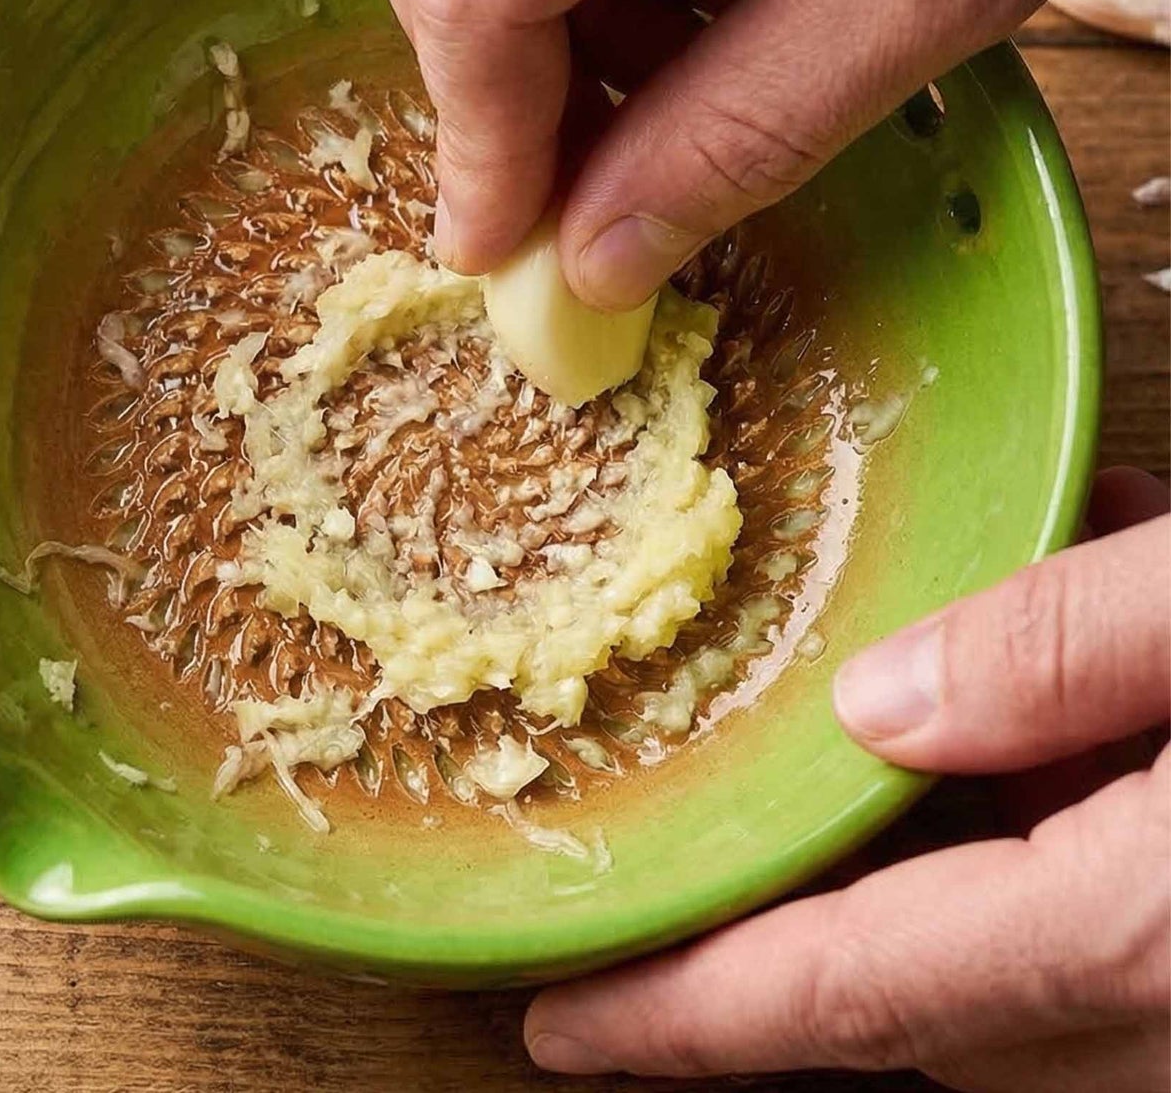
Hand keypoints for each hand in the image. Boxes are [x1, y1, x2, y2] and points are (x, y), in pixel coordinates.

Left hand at [523, 468, 1170, 1090]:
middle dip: (796, 922)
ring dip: (939, 841)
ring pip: (1005, 959)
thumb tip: (878, 697)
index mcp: (1137, 929)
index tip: (559, 1024)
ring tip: (910, 697)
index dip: (684, 1013)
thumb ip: (1059, 648)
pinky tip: (1069, 691)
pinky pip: (1101, 918)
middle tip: (707, 838)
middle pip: (912, 991)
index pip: (844, 990)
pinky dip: (1049, 818)